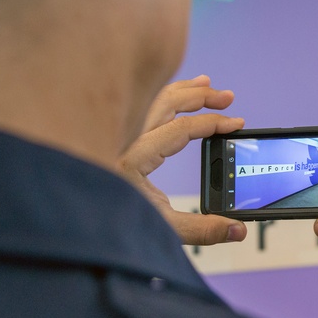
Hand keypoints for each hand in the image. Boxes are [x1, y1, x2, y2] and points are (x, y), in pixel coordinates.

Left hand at [117, 76, 246, 244]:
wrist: (80, 226)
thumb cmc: (114, 226)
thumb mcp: (163, 229)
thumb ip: (203, 230)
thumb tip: (238, 231)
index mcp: (132, 159)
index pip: (180, 128)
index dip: (212, 123)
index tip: (235, 123)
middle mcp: (123, 141)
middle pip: (166, 102)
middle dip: (200, 96)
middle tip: (228, 98)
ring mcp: (118, 135)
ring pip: (152, 99)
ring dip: (183, 90)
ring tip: (208, 86)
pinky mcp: (118, 138)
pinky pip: (142, 106)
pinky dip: (164, 96)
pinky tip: (180, 94)